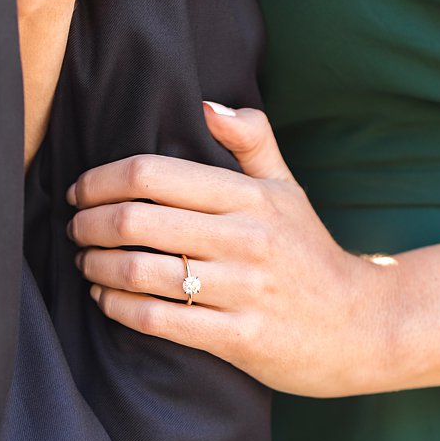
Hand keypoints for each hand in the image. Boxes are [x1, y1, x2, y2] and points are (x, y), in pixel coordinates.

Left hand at [69, 102, 390, 396]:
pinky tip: (104, 298)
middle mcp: (245, 238)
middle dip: (87, 224)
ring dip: (96, 266)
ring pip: (138, 271)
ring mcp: (243, 289)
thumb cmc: (309, 253)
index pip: (151, 174)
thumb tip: (207, 103)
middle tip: (75, 228)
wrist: (364, 327)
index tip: (79, 191)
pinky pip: (157, 319)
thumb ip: (251, 142)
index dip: (100, 180)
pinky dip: (116, 306)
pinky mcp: (239, 337)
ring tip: (84, 262)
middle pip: (134, 220)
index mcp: (250, 196)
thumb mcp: (288, 189)